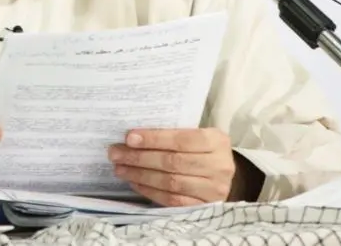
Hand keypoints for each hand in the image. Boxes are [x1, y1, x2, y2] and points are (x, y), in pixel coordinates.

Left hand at [108, 128, 235, 206]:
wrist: (224, 176)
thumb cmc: (204, 151)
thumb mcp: (199, 135)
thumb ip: (175, 134)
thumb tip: (135, 136)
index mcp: (216, 141)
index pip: (181, 139)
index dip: (154, 139)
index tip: (130, 138)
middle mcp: (219, 166)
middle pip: (173, 162)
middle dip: (140, 157)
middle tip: (116, 153)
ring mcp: (213, 189)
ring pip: (170, 182)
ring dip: (141, 175)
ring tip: (121, 168)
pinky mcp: (204, 207)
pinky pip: (172, 200)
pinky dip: (150, 191)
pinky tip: (135, 182)